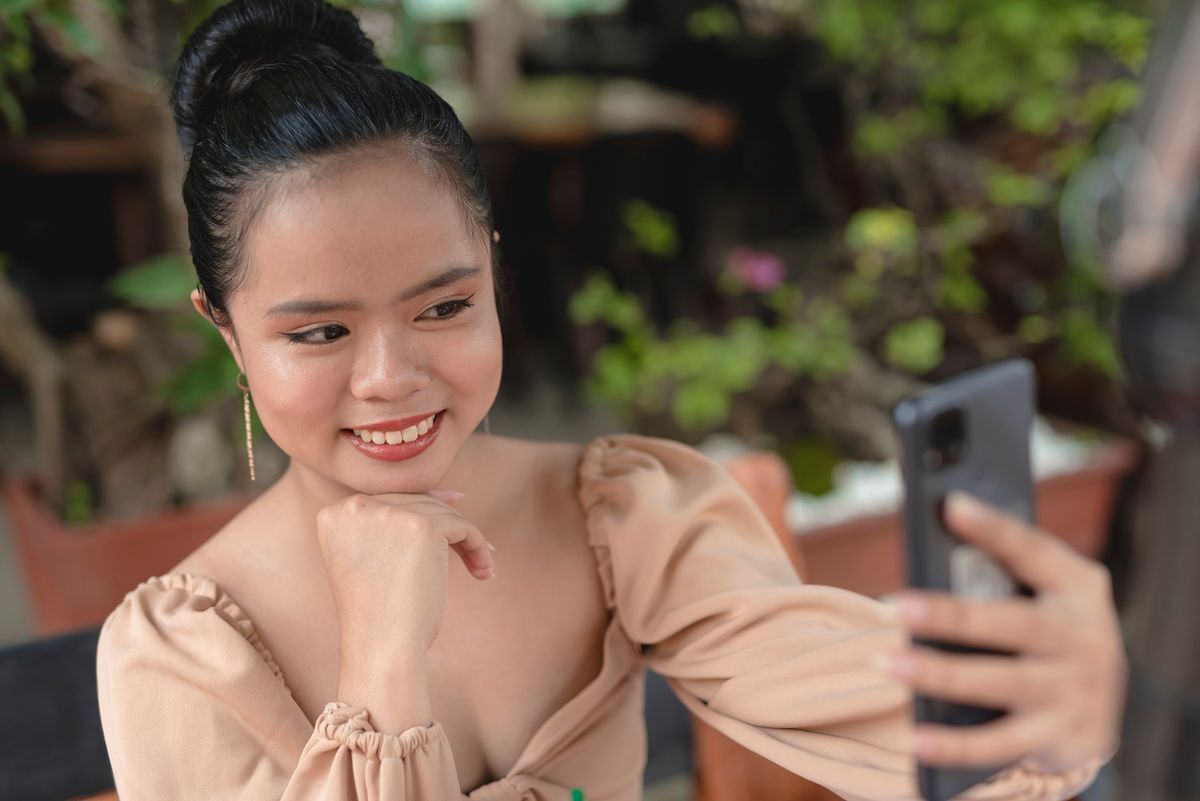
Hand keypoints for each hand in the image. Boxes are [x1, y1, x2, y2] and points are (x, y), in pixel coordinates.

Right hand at [316, 489, 494, 660]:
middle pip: (416, 503)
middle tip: (475, 551)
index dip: (422, 515)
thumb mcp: (373, 560)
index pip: (389, 502)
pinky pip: (461, 526)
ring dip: (465, 540)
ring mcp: (389, 514)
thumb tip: (451, 495)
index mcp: (334, 515)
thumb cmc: (379, 614)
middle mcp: (356, 507)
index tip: (449, 533)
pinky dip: (477, 546)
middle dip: (447, 528)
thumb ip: (393, 525)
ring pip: (442, 513)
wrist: (381, 647)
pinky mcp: (422, 525)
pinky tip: (483, 570)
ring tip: (480, 568)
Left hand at [881, 491, 1126, 773]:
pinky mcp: (1056, 737)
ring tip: (883, 663)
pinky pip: (999, 744)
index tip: (951, 505)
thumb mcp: (1044, 594)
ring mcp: (1071, 691)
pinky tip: (915, 738)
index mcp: (1075, 588)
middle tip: (894, 607)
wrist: (1103, 711)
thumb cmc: (1049, 631)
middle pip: (1010, 623)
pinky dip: (954, 744)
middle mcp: (1080, 638)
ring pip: (997, 682)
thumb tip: (932, 548)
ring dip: (936, 674)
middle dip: (950, 615)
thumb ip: (1000, 571)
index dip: (993, 529)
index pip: (1033, 551)